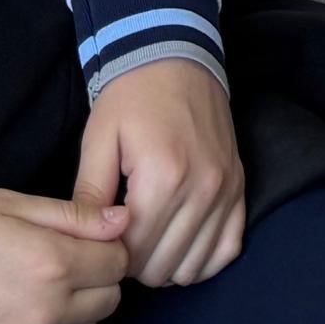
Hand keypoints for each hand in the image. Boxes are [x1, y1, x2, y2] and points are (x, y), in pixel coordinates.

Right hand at [0, 191, 130, 323]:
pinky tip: (24, 314)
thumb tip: (123, 221)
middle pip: (108, 301)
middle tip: (68, 263)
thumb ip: (75, 215)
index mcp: (54, 264)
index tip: (87, 241)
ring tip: (44, 289)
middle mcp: (47, 313)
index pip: (117, 262)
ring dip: (77, 312)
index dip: (106, 248)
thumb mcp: (15, 204)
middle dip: (97, 280)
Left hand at [74, 60, 244, 289]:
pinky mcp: (240, 189)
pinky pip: (227, 250)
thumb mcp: (99, 139)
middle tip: (121, 239)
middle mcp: (202, 189)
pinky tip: (180, 245)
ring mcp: (226, 191)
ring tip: (148, 241)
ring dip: (166, 264)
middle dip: (135, 263)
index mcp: (163, 177)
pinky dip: (202, 259)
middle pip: (162, 265)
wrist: (176, 56)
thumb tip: (84, 243)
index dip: (110, 255)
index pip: (134, 252)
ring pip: (193, 266)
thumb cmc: (131, 96)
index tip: (102, 239)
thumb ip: (89, 196)